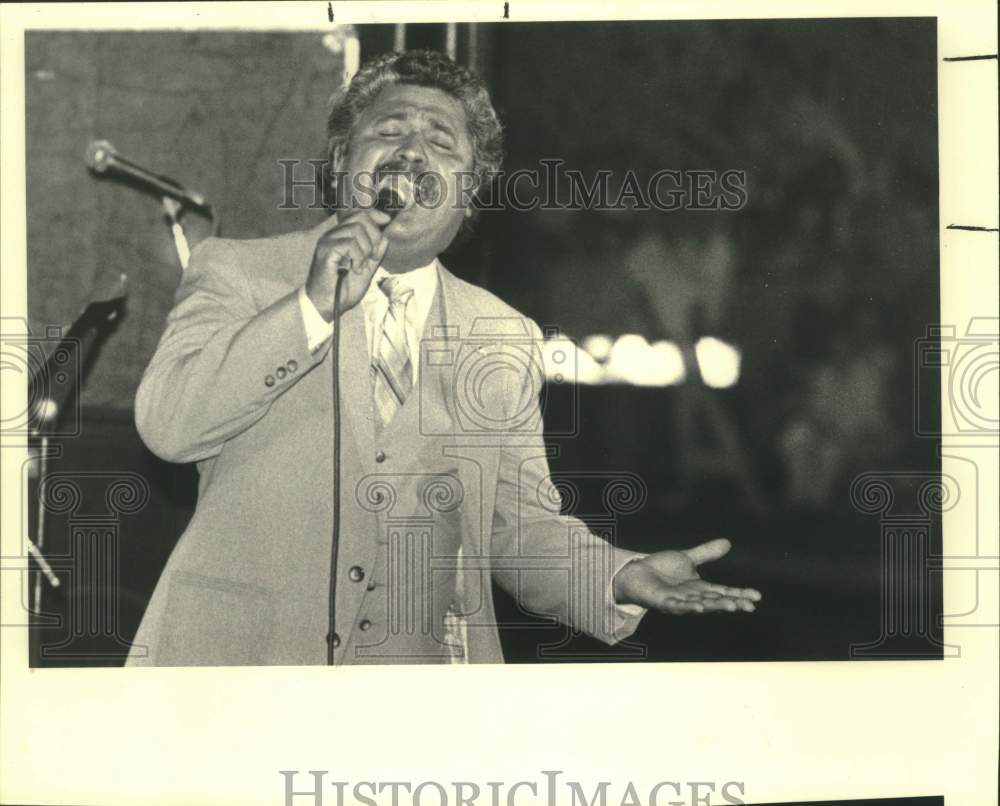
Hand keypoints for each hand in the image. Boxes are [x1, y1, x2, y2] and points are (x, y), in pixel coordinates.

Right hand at [305, 209, 391, 320]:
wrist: (327, 305)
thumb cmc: (343, 288)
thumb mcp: (366, 268)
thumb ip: (375, 253)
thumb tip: (385, 237)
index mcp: (341, 236)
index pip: (358, 213)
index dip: (374, 214)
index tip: (386, 220)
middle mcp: (333, 235)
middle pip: (360, 217)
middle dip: (374, 236)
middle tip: (372, 256)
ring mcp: (328, 241)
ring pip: (356, 229)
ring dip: (366, 249)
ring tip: (361, 266)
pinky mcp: (326, 250)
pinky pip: (349, 243)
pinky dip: (358, 257)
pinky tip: (355, 269)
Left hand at [612, 538, 761, 614]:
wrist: (636, 573)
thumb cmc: (661, 569)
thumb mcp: (687, 559)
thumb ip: (706, 553)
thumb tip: (727, 542)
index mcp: (700, 588)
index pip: (724, 592)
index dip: (740, 594)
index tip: (757, 596)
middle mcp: (692, 597)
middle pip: (716, 601)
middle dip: (733, 603)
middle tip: (749, 606)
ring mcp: (678, 601)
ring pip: (700, 605)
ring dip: (715, 606)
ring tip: (730, 606)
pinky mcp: (662, 602)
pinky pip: (676, 606)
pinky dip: (687, 607)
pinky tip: (699, 607)